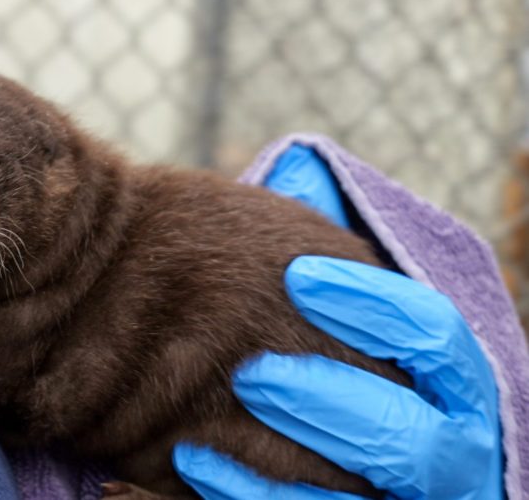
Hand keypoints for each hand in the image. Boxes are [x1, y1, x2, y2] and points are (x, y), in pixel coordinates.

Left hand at [172, 143, 501, 498]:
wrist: (288, 426)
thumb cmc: (316, 347)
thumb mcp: (330, 294)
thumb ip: (325, 241)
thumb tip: (301, 168)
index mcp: (444, 373)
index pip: (432, 336)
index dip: (373, 306)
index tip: (299, 276)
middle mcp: (444, 437)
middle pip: (408, 430)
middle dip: (330, 396)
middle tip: (251, 370)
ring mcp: (410, 490)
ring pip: (376, 482)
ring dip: (301, 445)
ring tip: (232, 404)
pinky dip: (252, 491)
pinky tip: (191, 455)